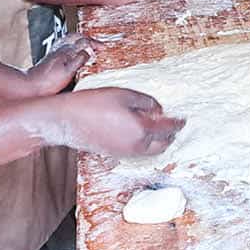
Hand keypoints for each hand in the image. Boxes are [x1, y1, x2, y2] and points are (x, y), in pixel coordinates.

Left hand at [24, 35, 94, 95]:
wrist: (30, 86)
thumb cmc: (47, 82)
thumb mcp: (68, 71)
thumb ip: (79, 59)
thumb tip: (89, 51)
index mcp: (66, 51)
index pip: (84, 41)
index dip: (95, 43)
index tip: (102, 47)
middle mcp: (60, 49)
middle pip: (77, 37)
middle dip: (89, 39)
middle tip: (97, 44)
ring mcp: (55, 52)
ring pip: (70, 39)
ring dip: (80, 39)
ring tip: (87, 43)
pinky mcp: (51, 58)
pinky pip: (64, 45)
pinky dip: (72, 44)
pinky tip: (72, 50)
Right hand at [52, 87, 184, 156]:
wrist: (65, 121)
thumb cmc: (91, 105)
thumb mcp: (123, 95)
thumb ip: (146, 102)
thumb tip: (158, 109)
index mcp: (141, 131)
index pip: (168, 129)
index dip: (178, 123)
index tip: (184, 119)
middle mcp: (135, 146)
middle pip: (163, 145)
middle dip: (171, 135)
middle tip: (174, 125)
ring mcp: (124, 153)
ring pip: (150, 151)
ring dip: (158, 142)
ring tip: (158, 128)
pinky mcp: (114, 154)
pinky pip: (137, 152)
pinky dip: (144, 145)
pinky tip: (139, 133)